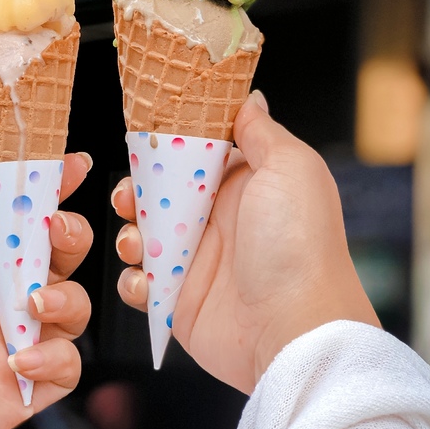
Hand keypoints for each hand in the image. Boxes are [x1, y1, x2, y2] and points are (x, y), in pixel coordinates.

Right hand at [113, 93, 378, 394]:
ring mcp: (197, 261)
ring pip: (142, 235)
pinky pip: (140, 283)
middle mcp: (219, 220)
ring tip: (137, 241)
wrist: (295, 331)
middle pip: (159, 193)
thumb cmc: (300, 246)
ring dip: (129, 234)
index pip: (194, 154)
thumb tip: (247, 97)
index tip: (143, 137)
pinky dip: (133, 280)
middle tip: (129, 195)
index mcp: (244, 184)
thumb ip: (260, 130)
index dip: (167, 145)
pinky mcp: (180, 300)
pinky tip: (146, 279)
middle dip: (135, 190)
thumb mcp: (290, 167)